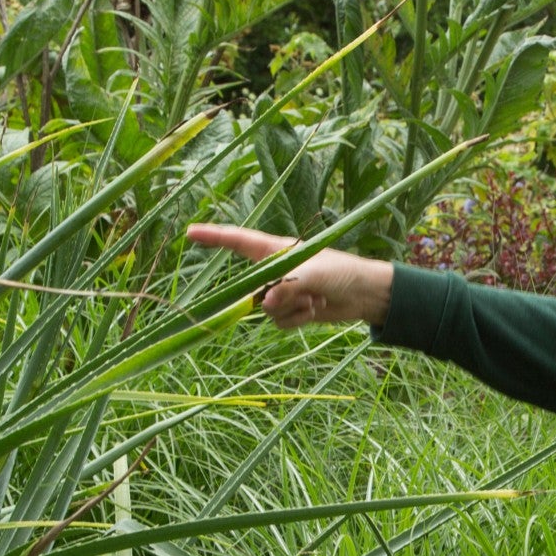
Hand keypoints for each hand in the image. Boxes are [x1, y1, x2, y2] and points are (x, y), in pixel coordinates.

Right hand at [185, 224, 394, 328]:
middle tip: (304, 293)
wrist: (365, 294)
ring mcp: (281, 291)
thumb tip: (263, 303)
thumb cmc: (342, 271)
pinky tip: (316, 310)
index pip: (238, 241)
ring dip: (292, 309)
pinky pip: (280, 322)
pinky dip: (297, 320)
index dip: (214, 237)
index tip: (190, 232)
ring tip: (315, 299)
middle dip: (275, 296)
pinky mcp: (291, 309)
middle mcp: (274, 270)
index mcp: (276, 250)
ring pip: (266, 309)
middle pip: (251, 289)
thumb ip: (287, 287)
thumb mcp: (314, 274)